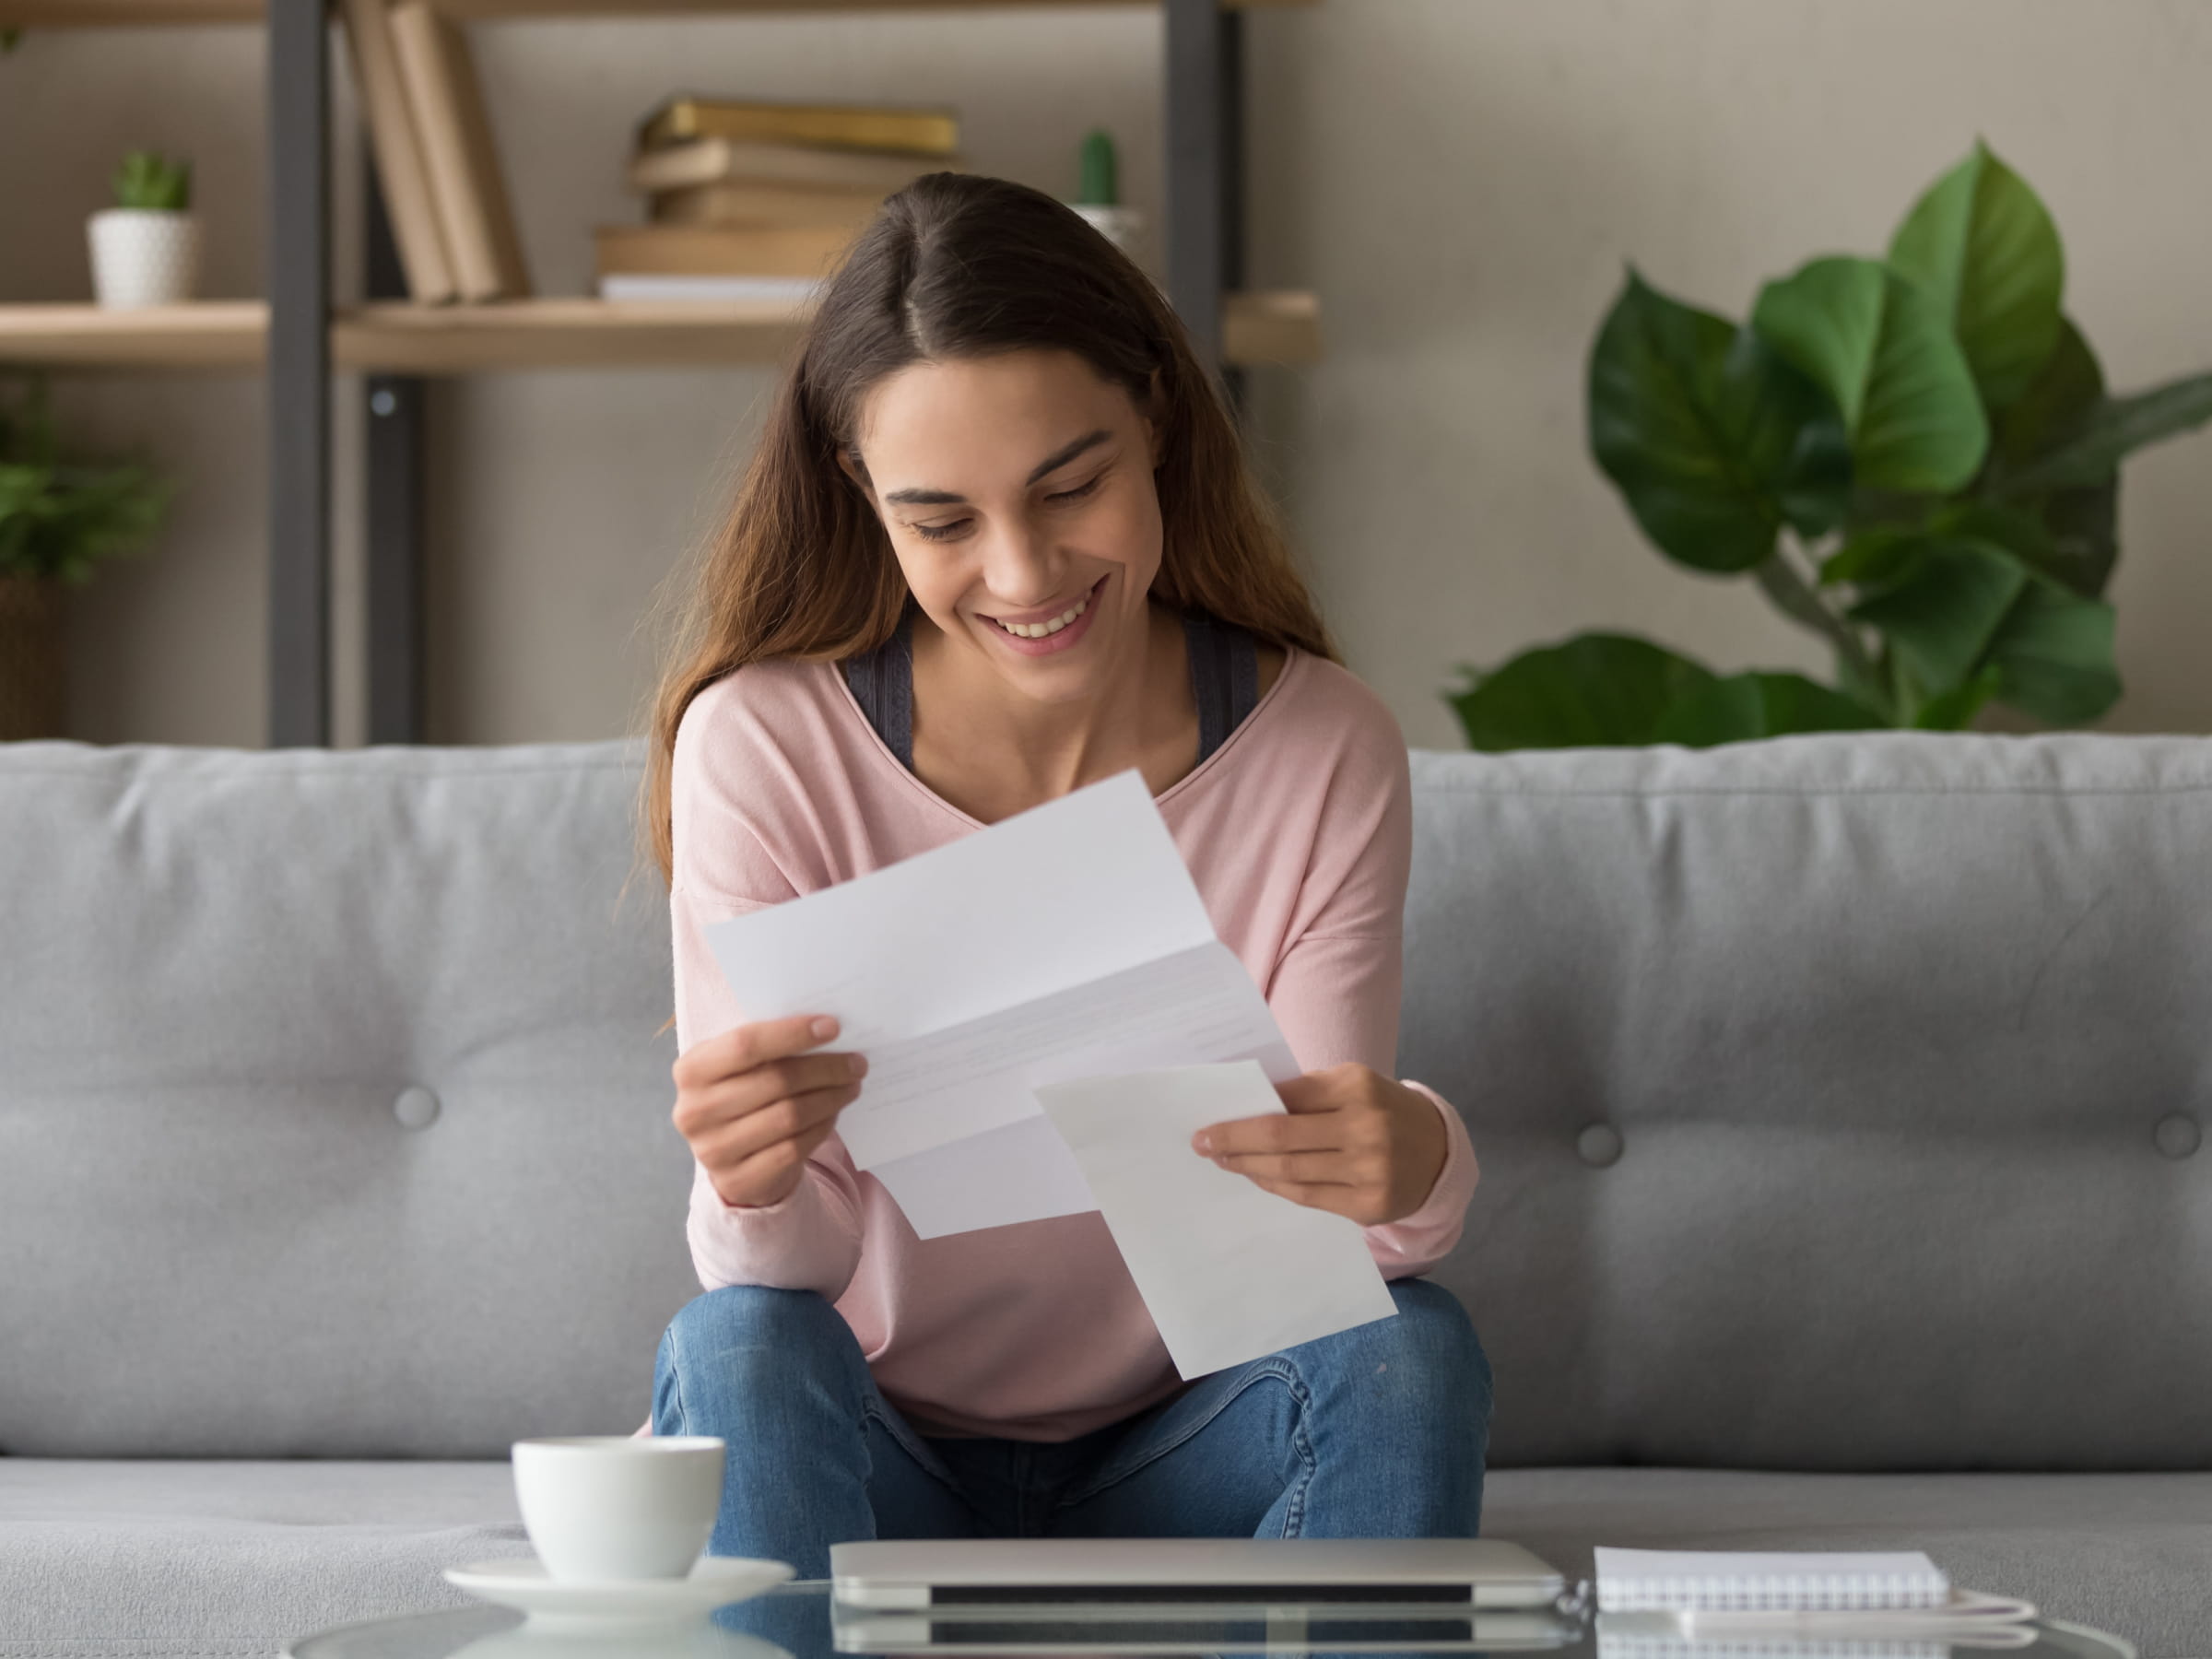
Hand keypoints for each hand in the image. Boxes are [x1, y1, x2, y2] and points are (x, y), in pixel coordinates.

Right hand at [671, 1014, 866, 1208]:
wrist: (730, 1157)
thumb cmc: (741, 1095)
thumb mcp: (738, 1067)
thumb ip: (767, 1046)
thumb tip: (826, 1028)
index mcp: (691, 1070)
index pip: (745, 1044)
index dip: (792, 1034)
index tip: (833, 1026)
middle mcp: (695, 1111)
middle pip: (775, 1081)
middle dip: (825, 1068)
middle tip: (857, 1063)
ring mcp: (713, 1150)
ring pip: (789, 1116)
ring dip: (830, 1097)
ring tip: (852, 1085)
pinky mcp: (738, 1179)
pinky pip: (793, 1148)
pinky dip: (821, 1126)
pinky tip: (834, 1112)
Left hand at [1191, 1063, 1445, 1224]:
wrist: (1437, 1150)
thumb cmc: (1379, 1110)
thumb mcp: (1350, 1085)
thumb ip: (1304, 1094)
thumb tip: (1243, 1108)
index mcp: (1356, 1087)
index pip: (1285, 1098)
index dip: (1243, 1111)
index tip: (1209, 1118)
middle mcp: (1366, 1127)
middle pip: (1281, 1137)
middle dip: (1233, 1141)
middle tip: (1202, 1144)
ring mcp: (1370, 1170)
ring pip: (1290, 1172)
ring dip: (1248, 1166)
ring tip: (1223, 1161)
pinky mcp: (1370, 1205)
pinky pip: (1308, 1197)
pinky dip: (1276, 1187)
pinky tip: (1256, 1177)